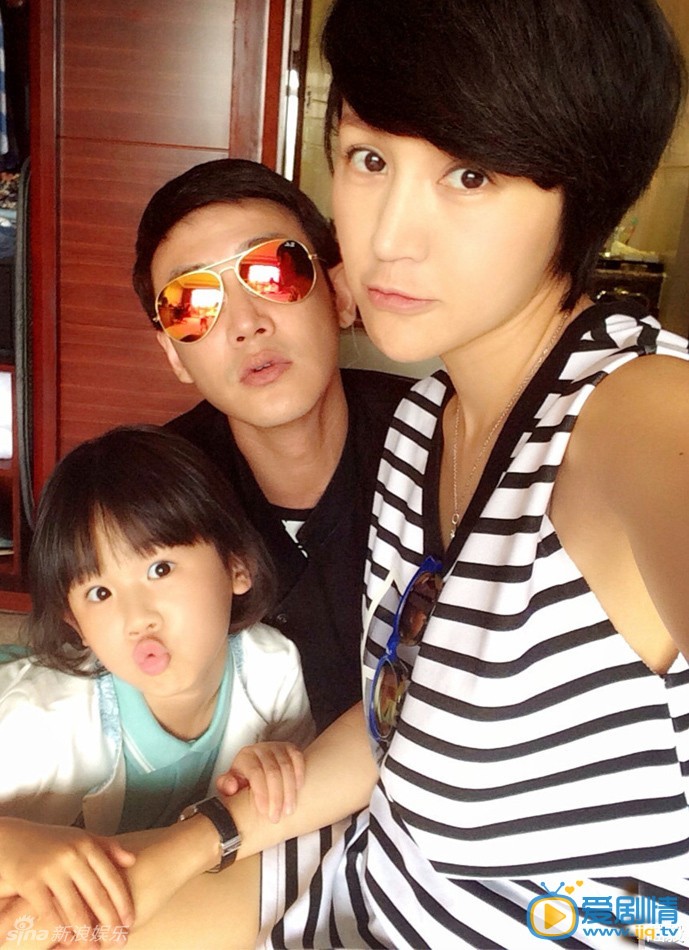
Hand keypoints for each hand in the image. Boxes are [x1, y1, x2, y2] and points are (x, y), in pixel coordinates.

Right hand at [0, 819, 134, 934]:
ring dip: (86, 932)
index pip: (111, 877)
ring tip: (94, 947)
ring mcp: (51, 869)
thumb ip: (107, 847)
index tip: (130, 920)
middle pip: (96, 895)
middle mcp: (72, 855)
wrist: (12, 838)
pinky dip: (59, 929)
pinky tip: (67, 940)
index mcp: (87, 844)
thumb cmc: (51, 840)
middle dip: (110, 922)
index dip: (122, 902)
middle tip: (119, 940)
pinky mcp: (30, 882)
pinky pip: (49, 912)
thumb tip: (132, 860)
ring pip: (74, 908)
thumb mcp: (80, 837)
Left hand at [216, 741, 304, 822]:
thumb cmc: (242, 779)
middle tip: (276, 817)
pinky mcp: (290, 749)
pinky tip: (298, 790)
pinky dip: (299, 774)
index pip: (255, 773)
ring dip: (289, 791)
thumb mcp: (229, 784)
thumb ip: (226, 785)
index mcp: (245, 756)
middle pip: (273, 772)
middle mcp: (261, 749)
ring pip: (287, 767)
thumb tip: (231, 787)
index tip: (263, 812)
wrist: (254, 767)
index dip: (261, 793)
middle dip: (276, 797)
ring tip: (288, 810)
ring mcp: (277, 747)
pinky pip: (298, 759)